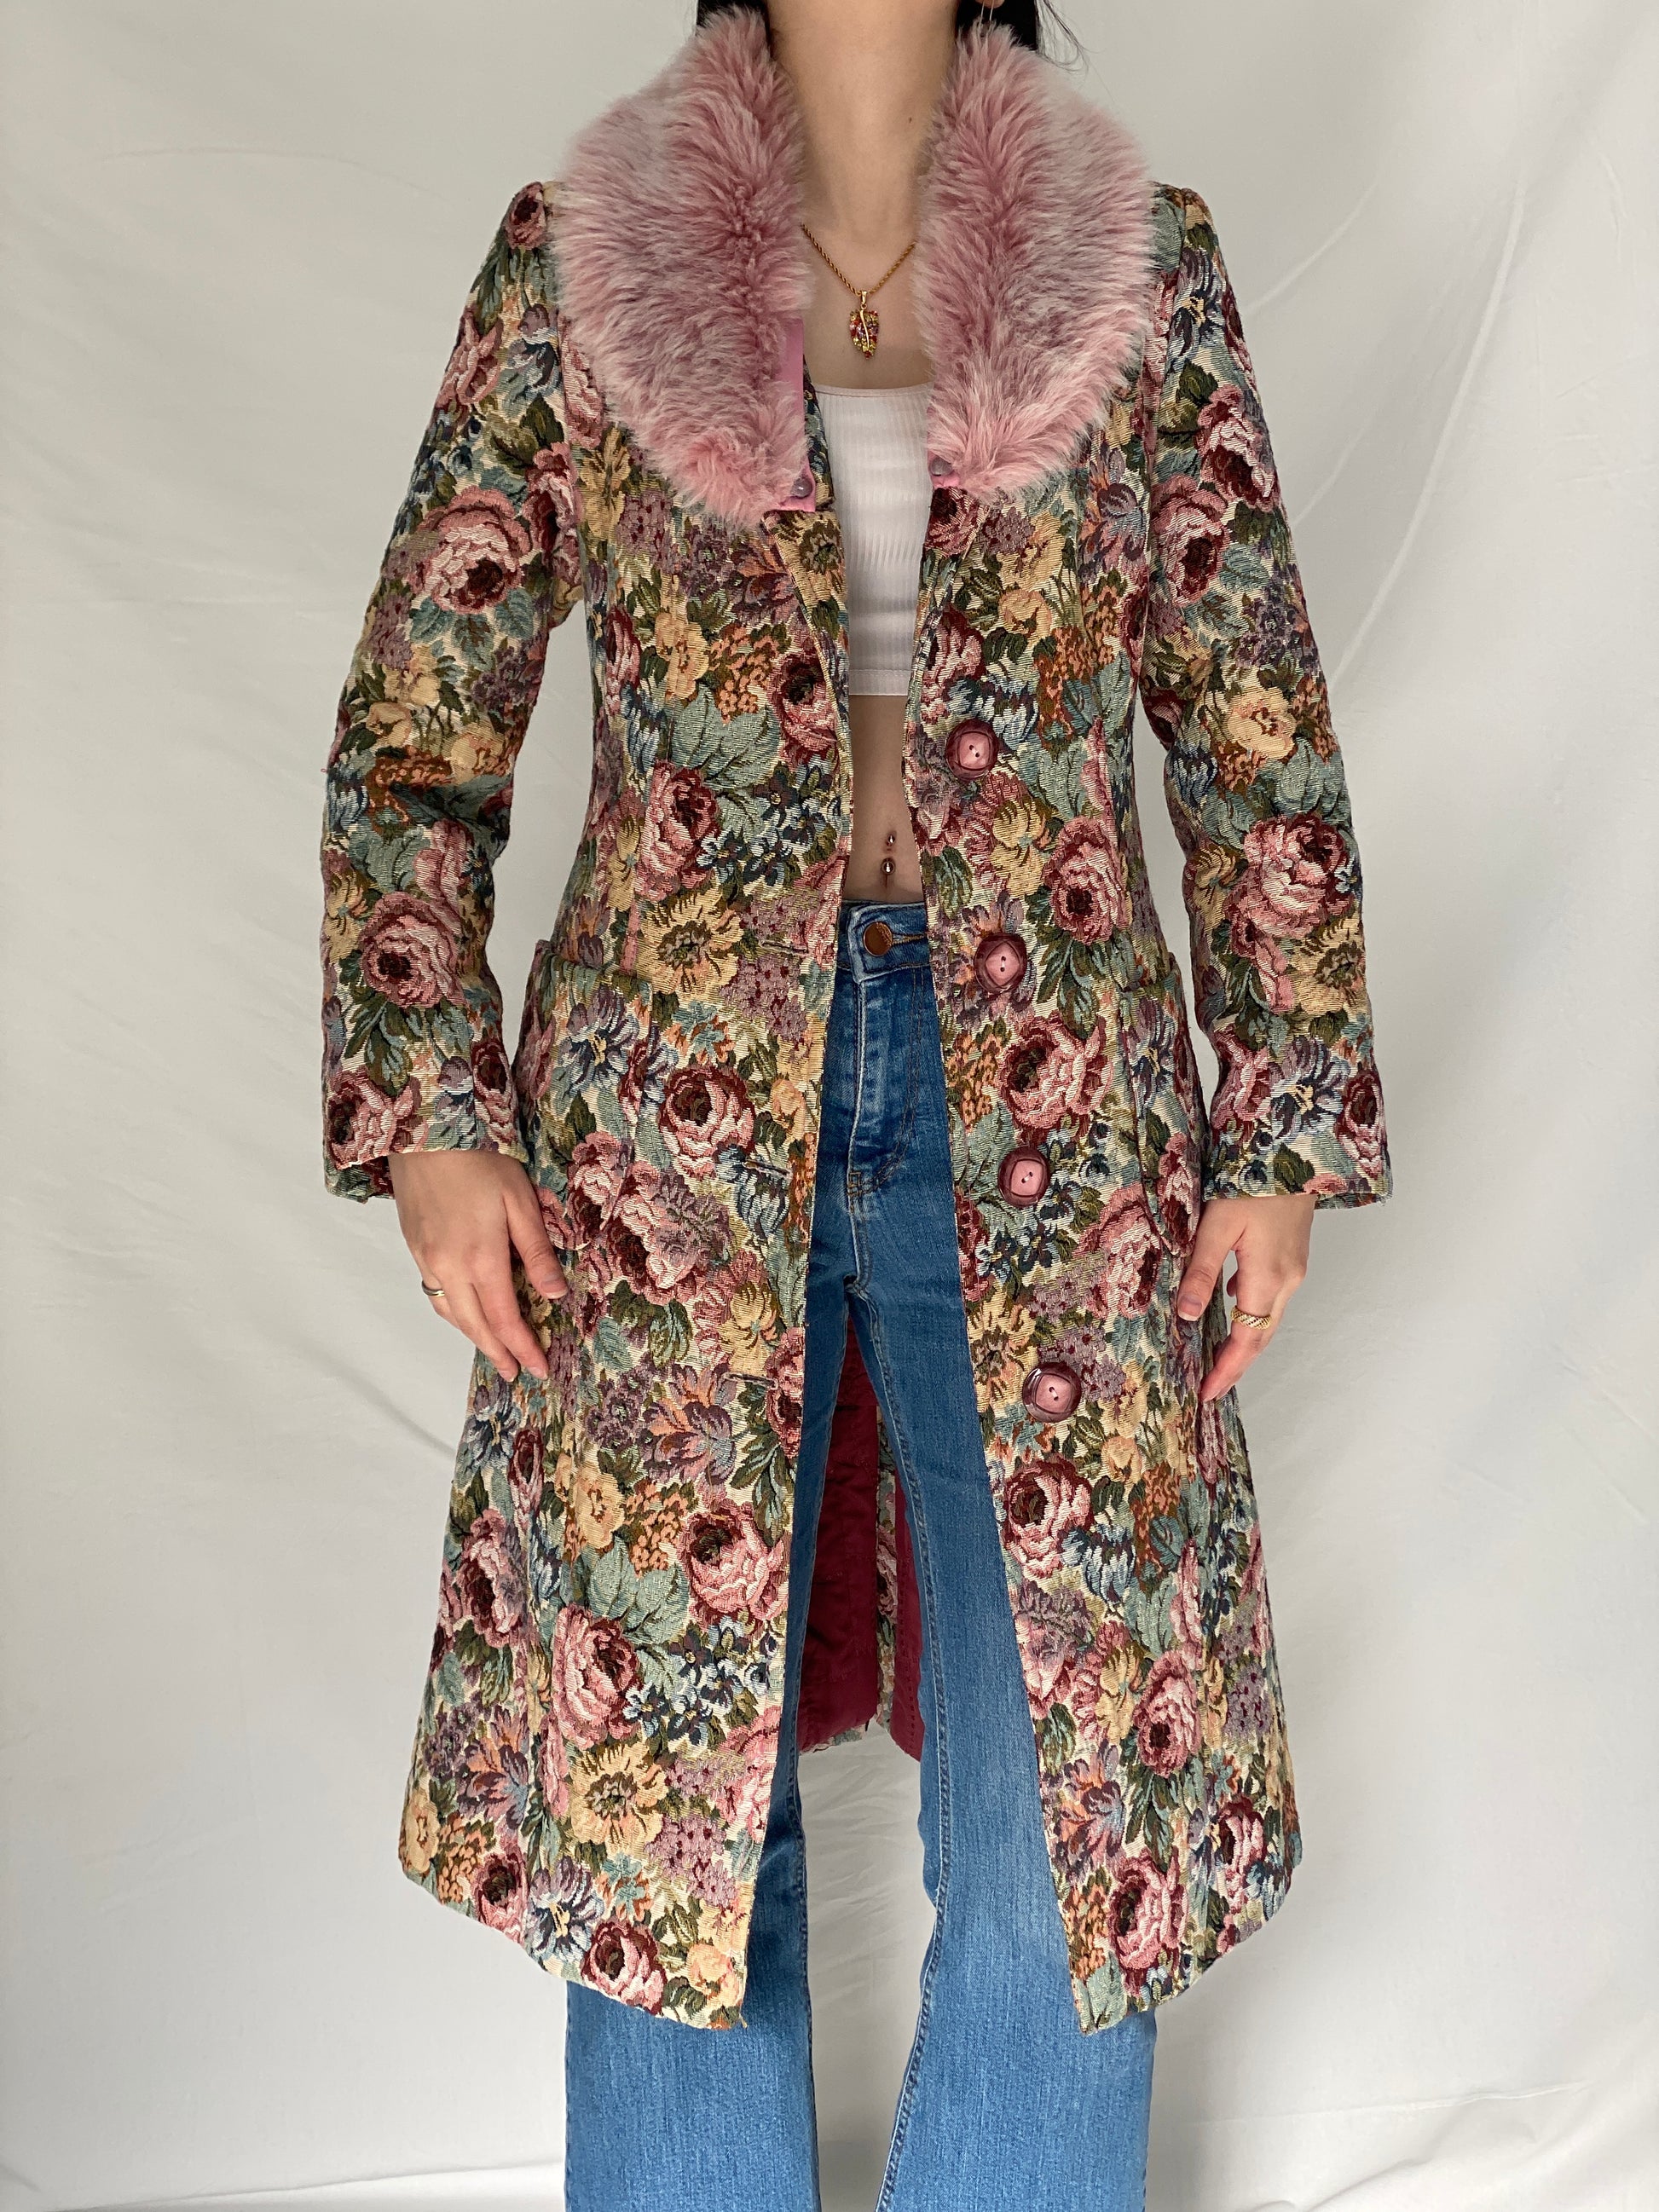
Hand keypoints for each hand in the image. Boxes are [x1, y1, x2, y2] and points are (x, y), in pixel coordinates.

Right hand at [387, 1149, 566, 1382]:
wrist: (425, 1132)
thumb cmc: (478, 1160)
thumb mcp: (520, 1200)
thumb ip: (537, 1251)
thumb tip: (555, 1294)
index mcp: (480, 1258)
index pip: (505, 1319)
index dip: (523, 1347)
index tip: (540, 1368)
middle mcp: (448, 1267)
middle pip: (475, 1325)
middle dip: (498, 1353)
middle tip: (517, 1372)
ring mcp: (426, 1259)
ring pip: (450, 1313)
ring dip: (474, 1337)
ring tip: (495, 1351)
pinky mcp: (414, 1247)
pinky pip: (434, 1294)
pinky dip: (454, 1313)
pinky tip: (466, 1313)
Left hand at [1175, 1192, 1315, 1403]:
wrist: (1294, 1150)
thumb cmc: (1253, 1180)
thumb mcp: (1216, 1225)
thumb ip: (1200, 1271)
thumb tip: (1185, 1316)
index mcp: (1269, 1278)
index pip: (1246, 1340)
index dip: (1227, 1370)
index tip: (1207, 1393)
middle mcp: (1288, 1280)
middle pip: (1262, 1336)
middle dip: (1236, 1365)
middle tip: (1210, 1385)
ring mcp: (1294, 1268)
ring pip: (1268, 1318)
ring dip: (1244, 1340)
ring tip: (1216, 1356)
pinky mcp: (1292, 1255)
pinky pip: (1271, 1296)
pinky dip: (1251, 1313)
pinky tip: (1230, 1304)